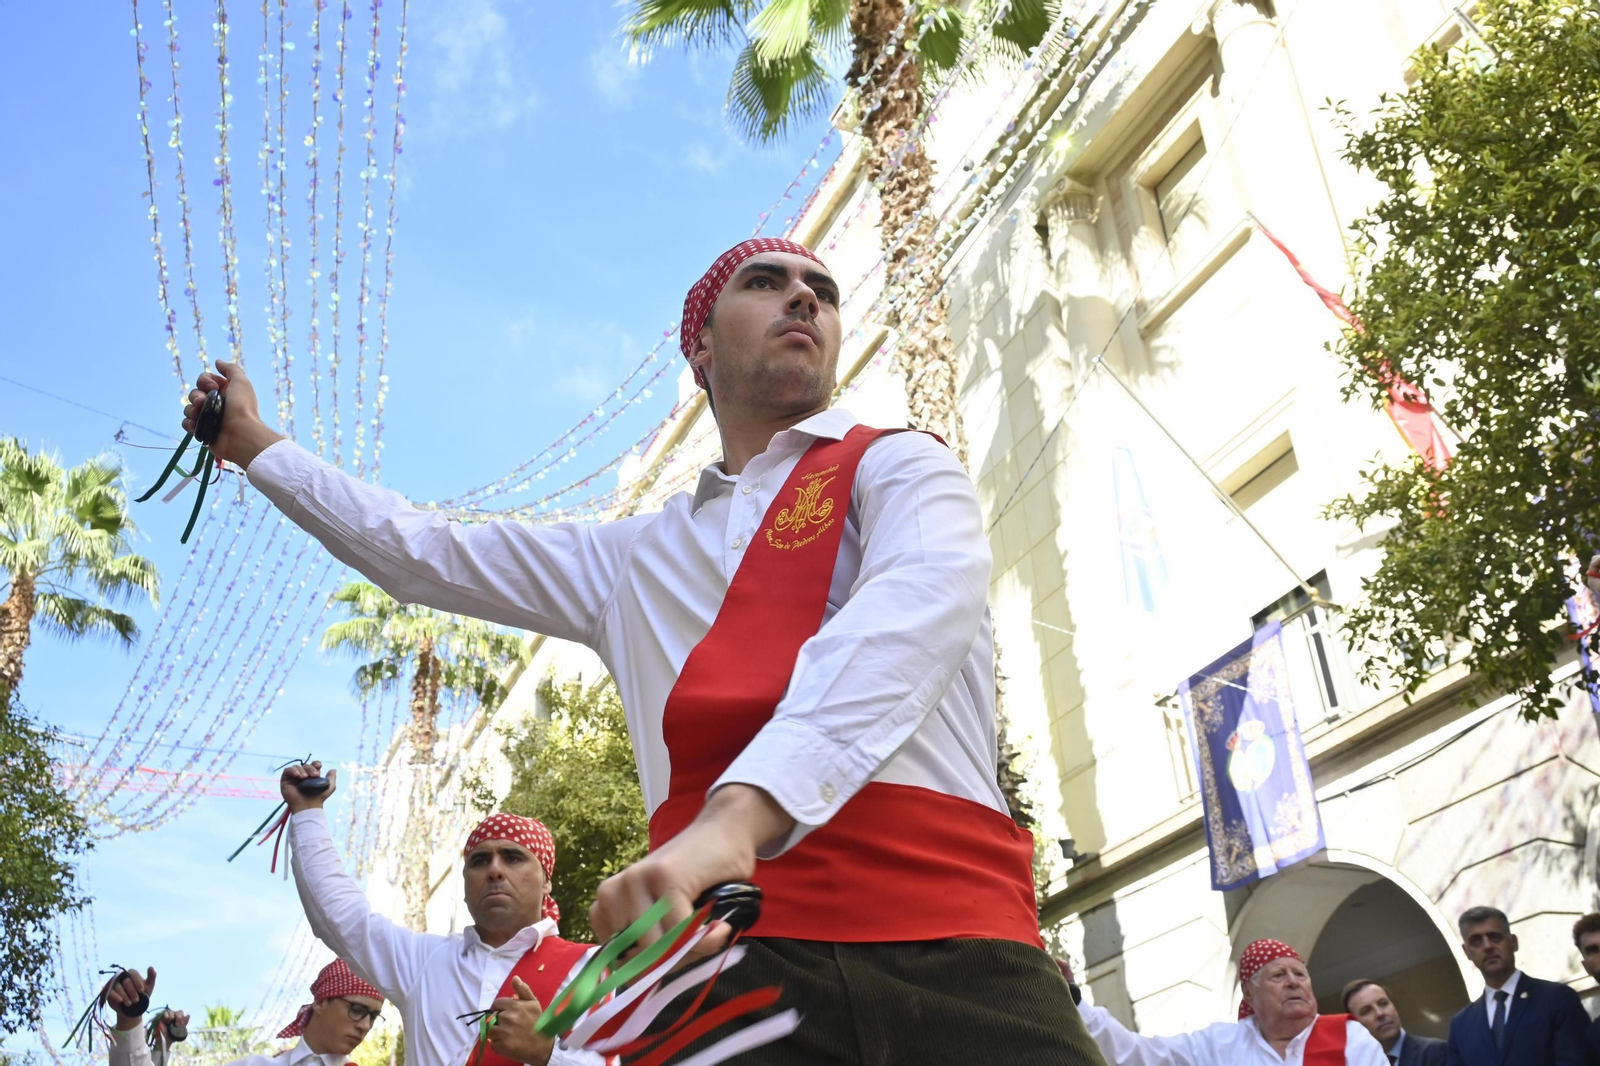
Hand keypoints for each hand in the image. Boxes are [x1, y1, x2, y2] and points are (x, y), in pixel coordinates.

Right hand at [106, 967, 154, 1030]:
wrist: (133, 1008)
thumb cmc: (142, 995)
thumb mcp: (148, 987)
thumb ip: (151, 977)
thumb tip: (151, 967)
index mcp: (132, 974)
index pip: (133, 973)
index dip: (137, 982)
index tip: (142, 990)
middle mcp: (122, 976)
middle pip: (126, 981)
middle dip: (132, 991)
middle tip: (136, 1000)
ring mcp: (114, 983)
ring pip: (118, 986)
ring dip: (125, 996)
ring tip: (130, 1004)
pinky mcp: (108, 991)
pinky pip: (110, 992)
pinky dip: (115, 996)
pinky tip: (120, 1000)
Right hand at [152, 1009, 189, 1042]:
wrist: (165, 1040)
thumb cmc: (172, 1036)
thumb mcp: (180, 1030)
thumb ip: (184, 1022)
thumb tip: (188, 1015)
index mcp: (177, 1018)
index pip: (181, 1012)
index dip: (182, 1017)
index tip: (181, 1024)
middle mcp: (173, 1016)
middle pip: (177, 1011)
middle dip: (179, 1017)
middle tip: (177, 1024)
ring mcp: (167, 1017)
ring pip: (171, 1011)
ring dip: (172, 1016)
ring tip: (170, 1023)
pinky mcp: (161, 1018)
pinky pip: (165, 1012)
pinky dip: (167, 1016)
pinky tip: (167, 1022)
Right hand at [182, 359, 284, 468]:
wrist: (240, 434)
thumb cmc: (242, 407)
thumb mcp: (241, 381)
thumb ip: (231, 369)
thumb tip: (218, 362)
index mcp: (224, 391)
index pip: (204, 379)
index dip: (205, 381)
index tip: (213, 386)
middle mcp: (216, 404)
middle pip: (194, 393)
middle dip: (196, 396)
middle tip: (203, 402)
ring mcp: (208, 418)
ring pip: (189, 407)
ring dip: (191, 409)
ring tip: (199, 415)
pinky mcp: (202, 431)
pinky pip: (187, 423)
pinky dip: (189, 423)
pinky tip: (196, 425)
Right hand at [281, 761, 335, 813]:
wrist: (308, 806)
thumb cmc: (318, 798)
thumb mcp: (329, 787)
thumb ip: (332, 778)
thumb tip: (334, 770)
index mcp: (311, 776)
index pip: (313, 765)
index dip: (315, 763)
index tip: (319, 766)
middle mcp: (302, 776)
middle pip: (305, 765)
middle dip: (310, 768)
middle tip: (314, 776)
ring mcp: (293, 778)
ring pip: (297, 767)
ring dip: (302, 770)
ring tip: (304, 778)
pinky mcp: (285, 780)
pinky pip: (287, 770)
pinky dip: (292, 771)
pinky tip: (297, 776)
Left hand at [484, 977, 554, 1064]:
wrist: (543, 1047)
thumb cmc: (538, 1023)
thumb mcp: (533, 1004)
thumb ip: (523, 990)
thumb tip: (515, 978)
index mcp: (515, 1006)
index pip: (497, 1004)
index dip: (501, 1009)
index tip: (509, 1014)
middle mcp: (508, 1018)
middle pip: (493, 1017)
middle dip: (499, 1020)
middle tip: (511, 1026)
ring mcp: (503, 1033)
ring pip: (490, 1030)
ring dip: (496, 1032)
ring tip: (508, 1035)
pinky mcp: (500, 1046)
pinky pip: (492, 1043)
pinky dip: (498, 1044)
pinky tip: (508, 1043)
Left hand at [588, 784, 791, 960]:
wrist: (724, 832)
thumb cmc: (697, 879)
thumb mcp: (664, 917)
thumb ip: (649, 945)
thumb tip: (642, 984)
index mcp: (606, 903)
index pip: (618, 962)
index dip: (653, 967)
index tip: (678, 952)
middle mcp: (612, 891)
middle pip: (638, 958)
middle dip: (675, 960)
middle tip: (701, 942)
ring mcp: (637, 880)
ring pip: (656, 947)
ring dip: (692, 950)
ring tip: (710, 932)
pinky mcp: (664, 877)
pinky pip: (680, 930)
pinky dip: (707, 938)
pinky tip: (721, 925)